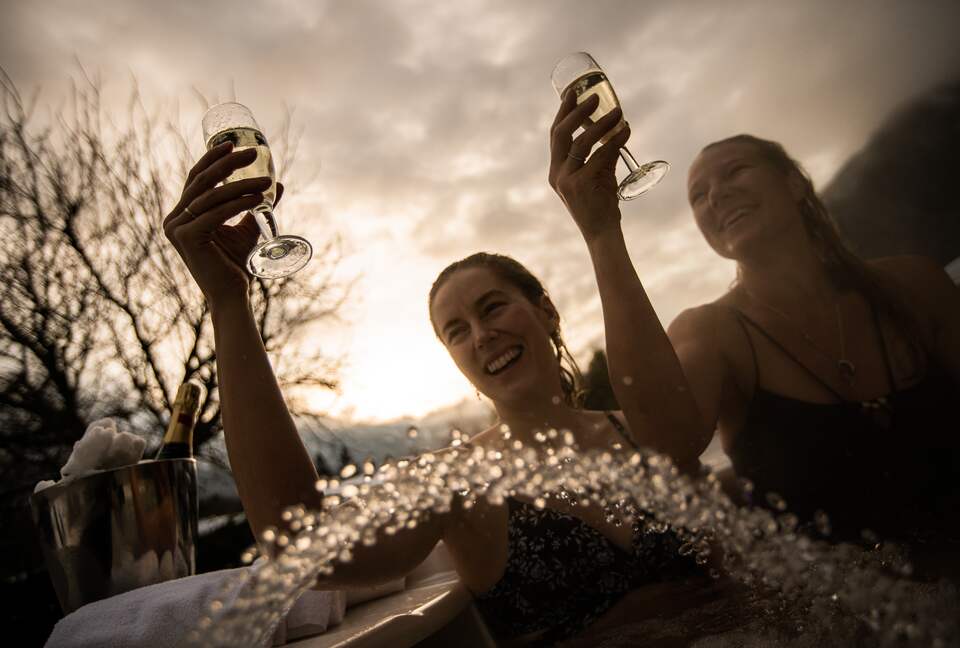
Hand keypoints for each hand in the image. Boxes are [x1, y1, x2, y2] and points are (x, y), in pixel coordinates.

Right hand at [163, 142, 283, 305]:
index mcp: (182, 214)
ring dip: (242, 185)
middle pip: (201, 181)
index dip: (213, 158)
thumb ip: (257, 205)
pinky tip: (258, 198)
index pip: (197, 178)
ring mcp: (177, 228)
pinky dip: (239, 203)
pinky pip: (216, 213)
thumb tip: (277, 183)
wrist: (232, 295)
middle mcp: (174, 219)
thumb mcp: (248, 228)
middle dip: (228, 163)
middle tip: (252, 152)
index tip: (233, 144)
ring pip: (212, 196)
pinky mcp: (187, 238)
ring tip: (266, 182)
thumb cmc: (237, 264)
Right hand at [548, 91, 630, 242]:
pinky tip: (626, 130)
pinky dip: (615, 140)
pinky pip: (600, 155)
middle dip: (577, 111)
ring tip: (618, 111)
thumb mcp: (599, 176)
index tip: (572, 92)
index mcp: (556, 171)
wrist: (602, 234)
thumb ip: (603, 154)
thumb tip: (618, 128)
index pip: (555, 135)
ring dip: (601, 124)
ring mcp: (567, 180)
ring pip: (582, 142)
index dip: (563, 112)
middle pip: (561, 133)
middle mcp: (556, 174)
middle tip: (595, 96)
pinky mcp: (582, 185)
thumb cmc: (601, 206)